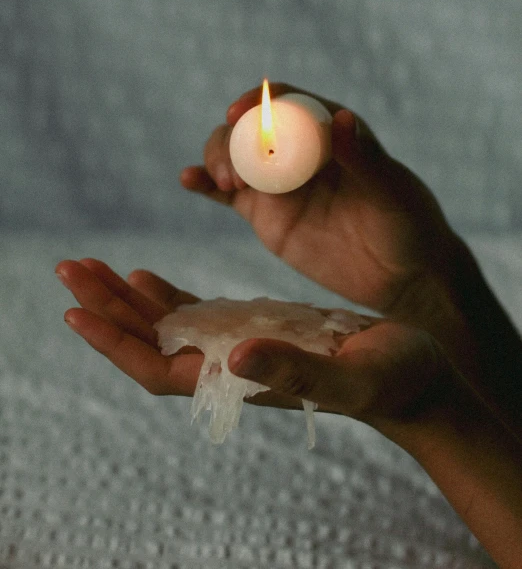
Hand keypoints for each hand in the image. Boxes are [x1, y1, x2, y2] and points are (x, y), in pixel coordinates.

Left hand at [57, 258, 442, 421]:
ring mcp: (240, 347)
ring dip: (125, 299)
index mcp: (243, 380)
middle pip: (150, 342)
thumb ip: (294, 373)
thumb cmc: (393, 378)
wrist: (414, 375)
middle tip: (68, 268)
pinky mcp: (257, 328)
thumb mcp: (350, 376)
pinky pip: (196, 313)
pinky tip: (145, 277)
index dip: (114, 344)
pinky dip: (165, 295)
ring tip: (91, 268)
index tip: (74, 312)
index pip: (158, 368)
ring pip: (166, 325)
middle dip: (105, 309)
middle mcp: (230, 366)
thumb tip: (233, 358)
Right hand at [181, 84, 521, 428]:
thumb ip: (366, 158)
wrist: (401, 279)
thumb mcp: (392, 192)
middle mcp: (299, 151)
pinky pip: (227, 195)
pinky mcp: (266, 215)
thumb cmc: (408, 227)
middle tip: (233, 169)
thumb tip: (341, 118)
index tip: (240, 111)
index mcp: (330, 132)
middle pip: (252, 128)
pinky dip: (205, 184)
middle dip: (232, 137)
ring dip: (217, 158)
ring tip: (225, 182)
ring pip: (234, 156)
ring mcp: (279, 183)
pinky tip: (189, 179)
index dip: (261, 100)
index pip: (289, 103)